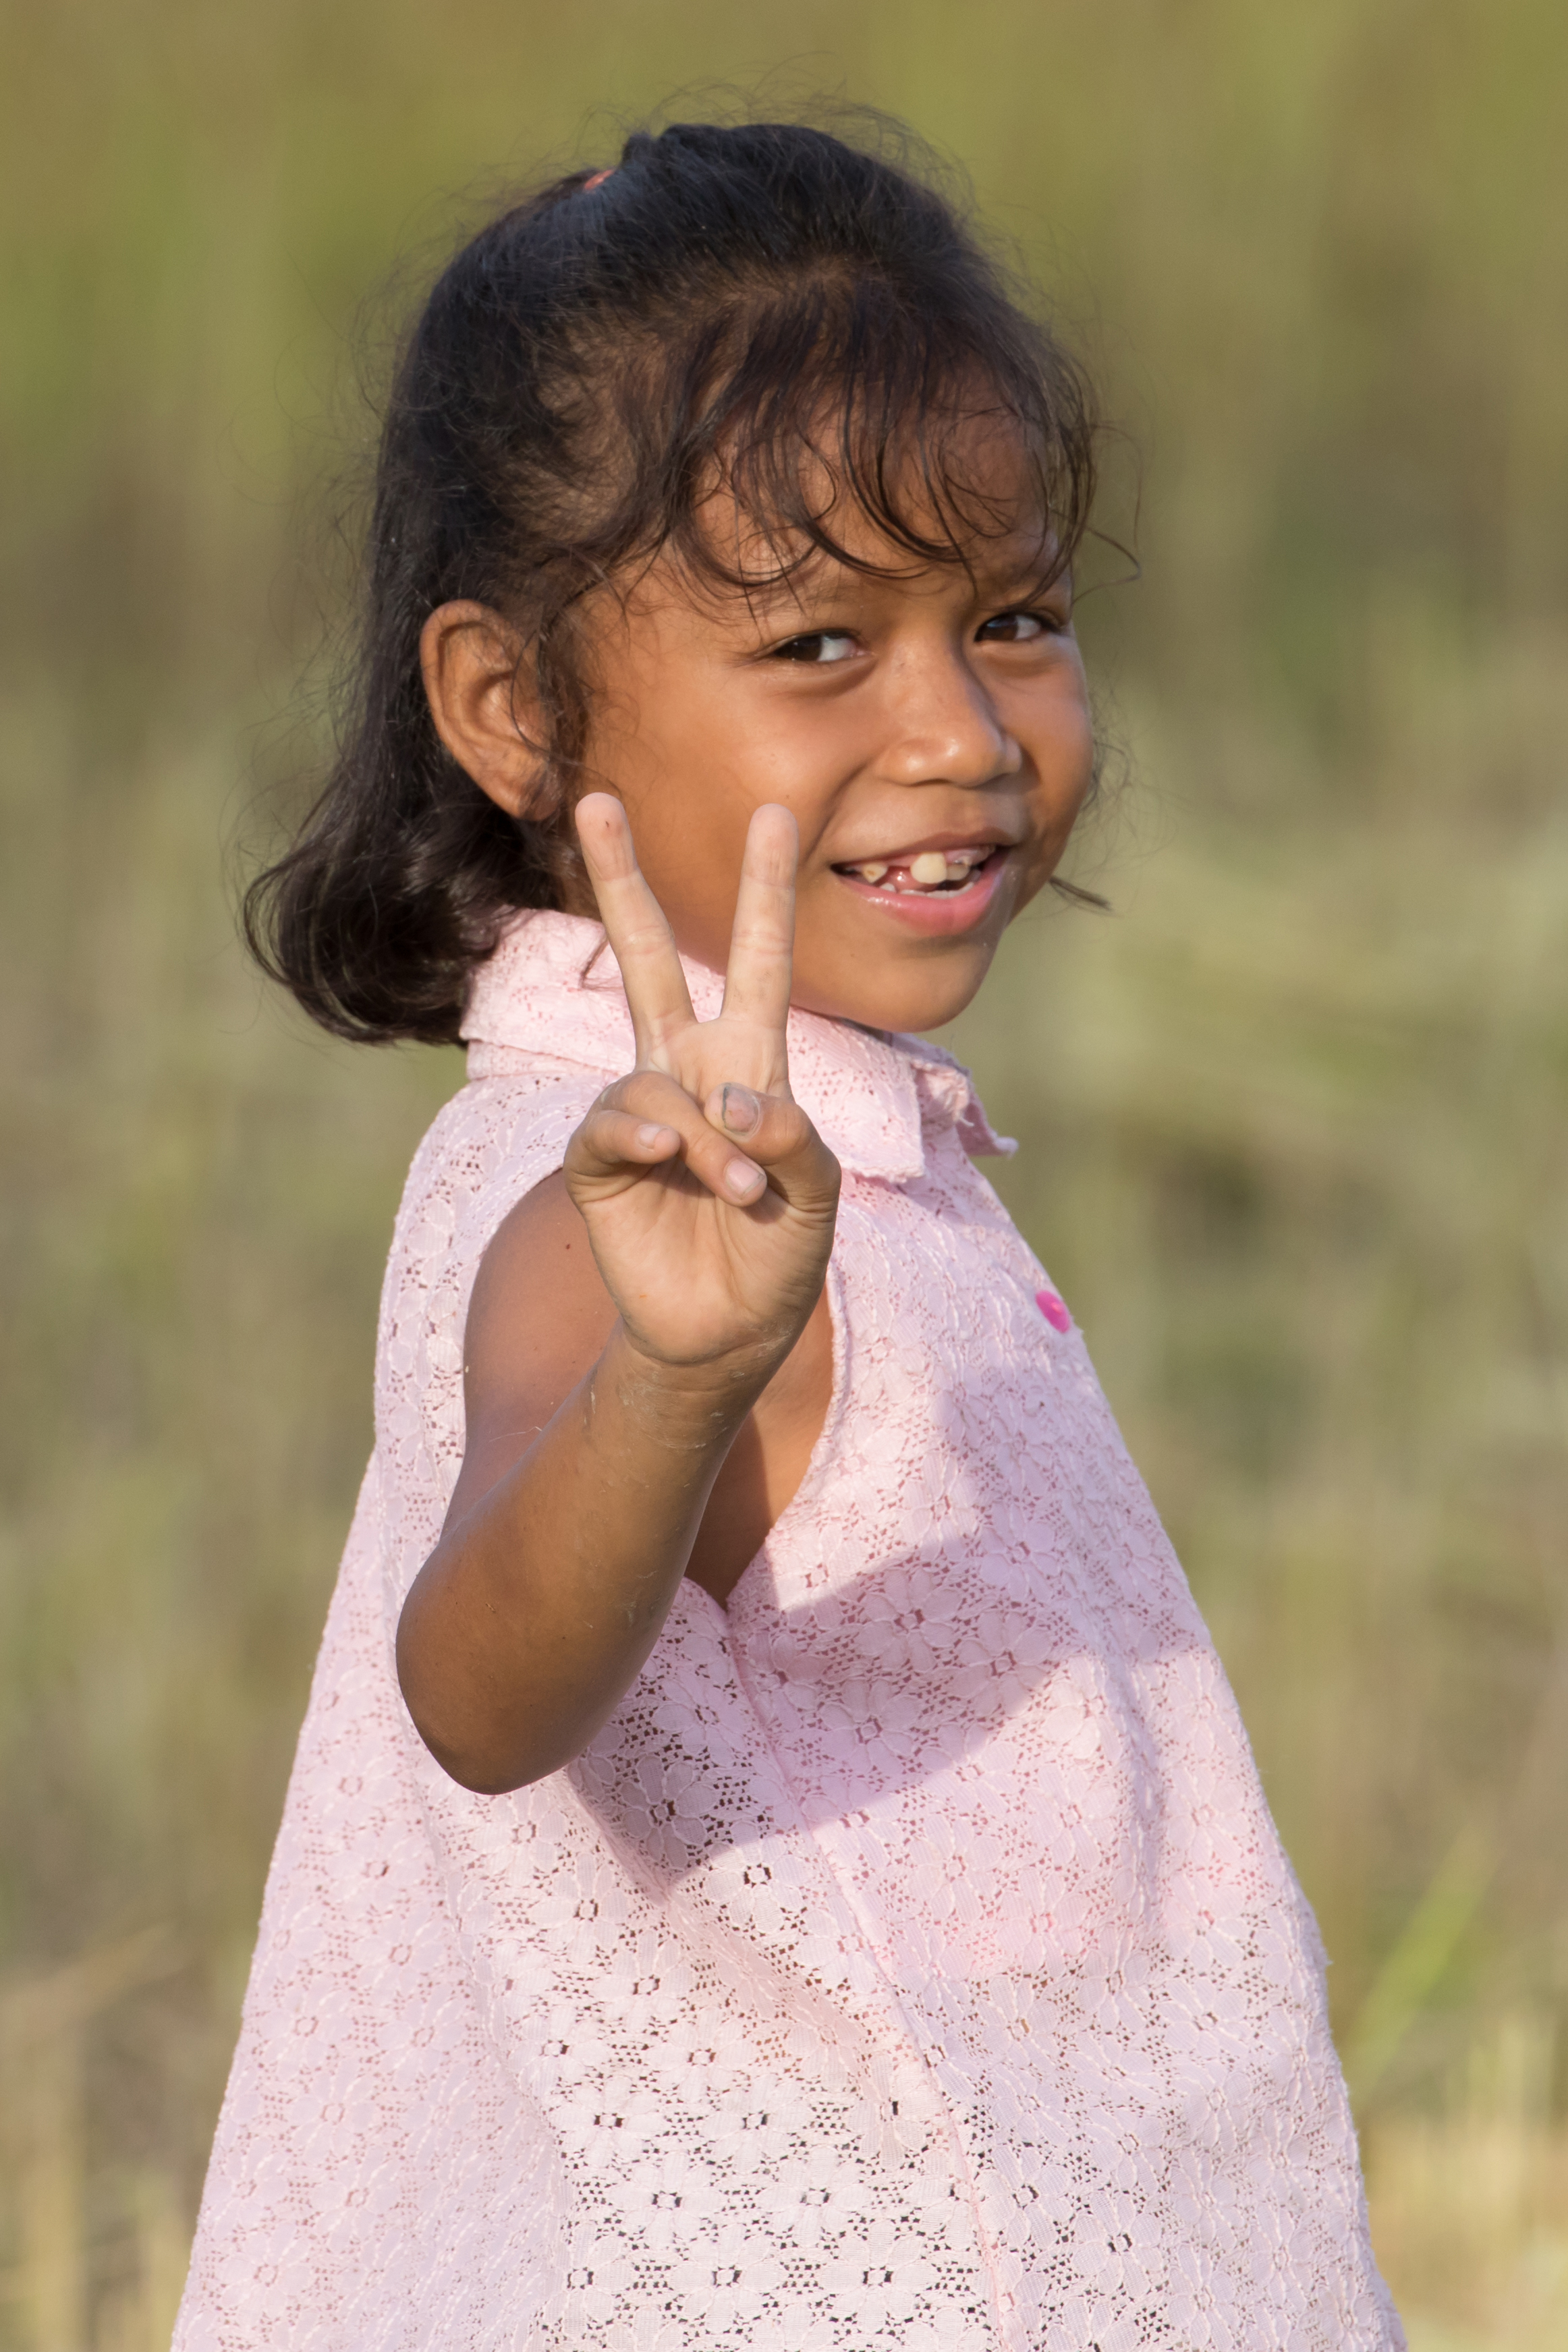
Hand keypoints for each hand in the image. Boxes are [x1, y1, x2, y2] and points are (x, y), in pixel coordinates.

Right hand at [563, 794, 840, 1381]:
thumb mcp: (816, 1196)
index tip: (772, 810)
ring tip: (741, 1192)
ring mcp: (640, 1112)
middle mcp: (688, 1071)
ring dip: (703, 1139)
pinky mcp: (598, 1162)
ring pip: (650, 1080)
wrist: (728, 1332)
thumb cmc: (780, 1253)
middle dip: (623, 882)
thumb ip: (793, 1141)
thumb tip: (734, 1102)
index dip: (764, 889)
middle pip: (649, 959)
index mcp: (750, 1061)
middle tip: (597, 799)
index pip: (759, 960)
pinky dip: (646, 1142)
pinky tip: (668, 1166)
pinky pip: (612, 1125)